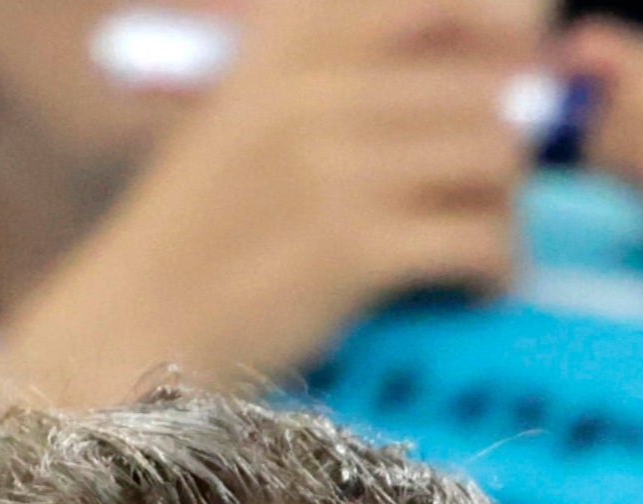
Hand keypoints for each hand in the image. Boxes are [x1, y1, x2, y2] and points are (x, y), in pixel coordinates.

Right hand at [0, 0, 548, 405]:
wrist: (126, 333)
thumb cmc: (203, 241)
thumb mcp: (253, 121)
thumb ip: (348, 79)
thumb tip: (499, 79)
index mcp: (290, 43)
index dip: (507, 31)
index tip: (517, 79)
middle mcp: (311, 88)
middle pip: (490, 85)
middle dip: (513, 148)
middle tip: (490, 199)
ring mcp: (330, 166)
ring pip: (497, 157)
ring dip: (507, 214)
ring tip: (476, 254)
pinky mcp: (349, 249)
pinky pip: (482, 238)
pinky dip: (493, 272)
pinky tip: (470, 293)